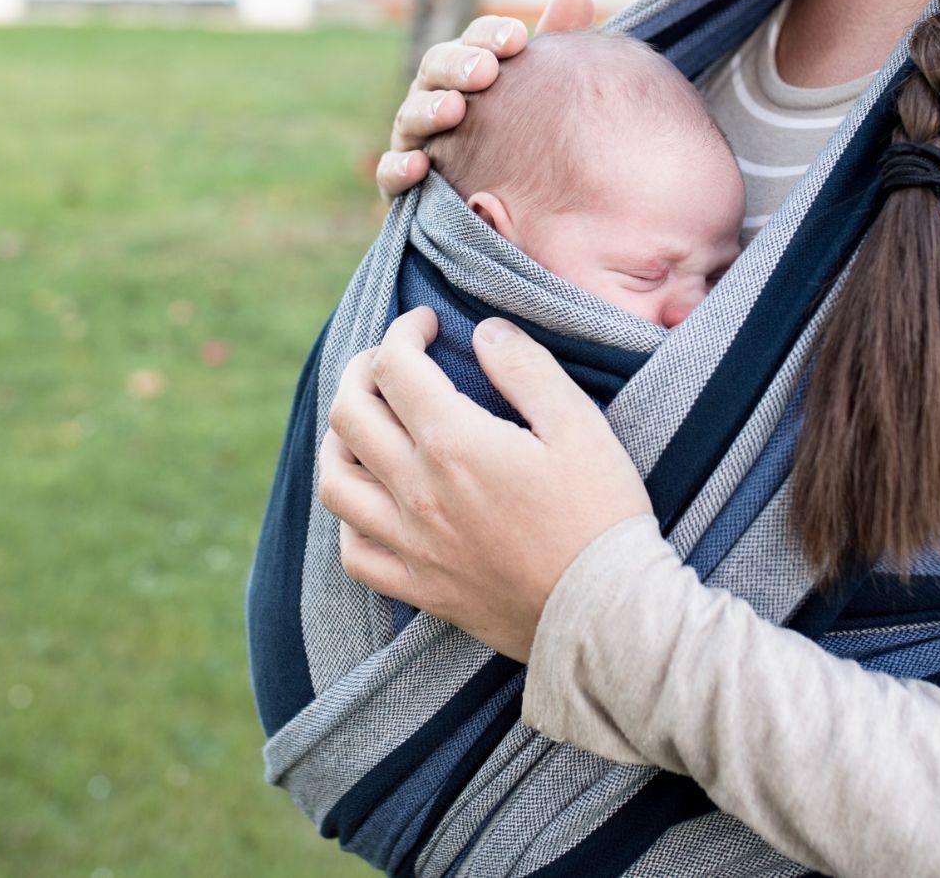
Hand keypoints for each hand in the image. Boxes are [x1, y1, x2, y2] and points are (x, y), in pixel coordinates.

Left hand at [316, 306, 652, 661]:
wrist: (605, 616)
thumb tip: (484, 333)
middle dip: (361, 371)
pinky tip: (372, 501)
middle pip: (349, 414)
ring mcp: (410, 544)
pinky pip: (353, 552)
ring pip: (334, 481)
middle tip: (389, 360)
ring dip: (338, 439)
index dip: (404, 331)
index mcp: (454, 443)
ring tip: (364, 423)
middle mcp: (417, 491)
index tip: (426, 323)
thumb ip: (526, 369)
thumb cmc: (600, 516)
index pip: (395, 367)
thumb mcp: (579, 424)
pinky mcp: (418, 587)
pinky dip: (349, 518)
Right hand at [375, 0, 595, 199]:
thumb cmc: (518, 131)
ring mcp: (412, 137)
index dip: (490, 35)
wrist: (498, 201)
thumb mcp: (536, 89)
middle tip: (486, 71)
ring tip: (455, 110)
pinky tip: (419, 165)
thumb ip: (552, 44)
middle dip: (458, 66)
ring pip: (410, 116)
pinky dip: (398, 167)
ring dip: (430, 111)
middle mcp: (433, 96)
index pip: (472, 41)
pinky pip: (390, 173)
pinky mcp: (400, 182)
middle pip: (435, 68)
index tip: (519, 37)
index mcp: (464, 68)